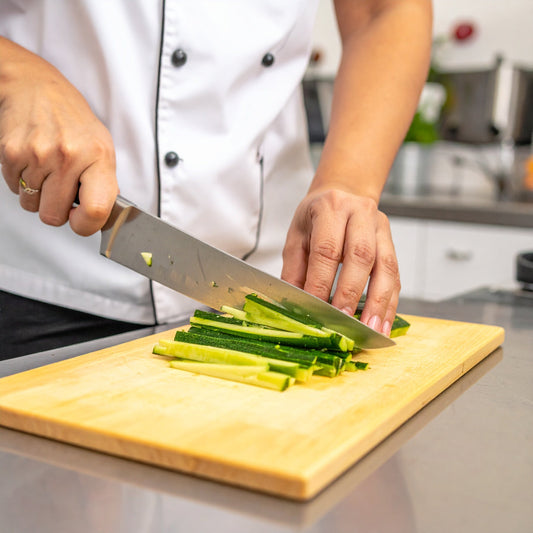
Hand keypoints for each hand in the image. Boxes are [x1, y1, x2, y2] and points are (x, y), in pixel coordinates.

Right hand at [0, 38, 117, 235]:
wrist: (36, 87)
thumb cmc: (74, 122)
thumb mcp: (102, 149)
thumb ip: (103, 185)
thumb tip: (100, 219)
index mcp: (98, 158)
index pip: (95, 211)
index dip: (86, 226)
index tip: (81, 221)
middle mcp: (68, 157)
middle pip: (54, 216)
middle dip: (57, 210)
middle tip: (62, 191)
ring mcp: (37, 155)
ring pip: (31, 205)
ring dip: (38, 195)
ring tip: (48, 171)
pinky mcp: (11, 153)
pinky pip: (14, 189)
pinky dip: (22, 181)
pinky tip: (33, 161)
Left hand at [281, 188, 399, 335]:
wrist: (343, 192)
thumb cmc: (315, 218)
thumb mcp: (296, 237)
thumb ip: (294, 270)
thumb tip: (295, 306)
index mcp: (331, 208)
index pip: (327, 249)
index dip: (321, 281)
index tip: (316, 309)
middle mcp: (360, 214)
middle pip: (361, 256)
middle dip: (352, 293)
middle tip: (343, 321)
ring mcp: (380, 228)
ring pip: (386, 267)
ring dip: (379, 303)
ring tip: (371, 330)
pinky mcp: (392, 243)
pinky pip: (396, 275)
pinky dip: (390, 303)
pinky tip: (383, 323)